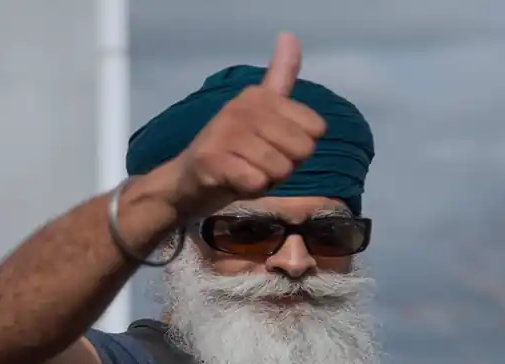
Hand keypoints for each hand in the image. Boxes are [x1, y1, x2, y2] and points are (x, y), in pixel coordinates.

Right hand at [157, 33, 327, 218]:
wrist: (188, 180)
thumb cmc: (235, 150)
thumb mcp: (262, 112)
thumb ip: (280, 77)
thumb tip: (289, 34)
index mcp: (260, 95)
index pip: (316, 129)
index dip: (299, 148)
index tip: (274, 146)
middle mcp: (242, 107)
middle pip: (302, 150)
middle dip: (285, 167)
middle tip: (258, 163)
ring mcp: (225, 132)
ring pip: (280, 168)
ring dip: (267, 180)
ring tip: (246, 172)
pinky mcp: (212, 160)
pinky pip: (256, 181)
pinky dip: (250, 188)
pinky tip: (234, 182)